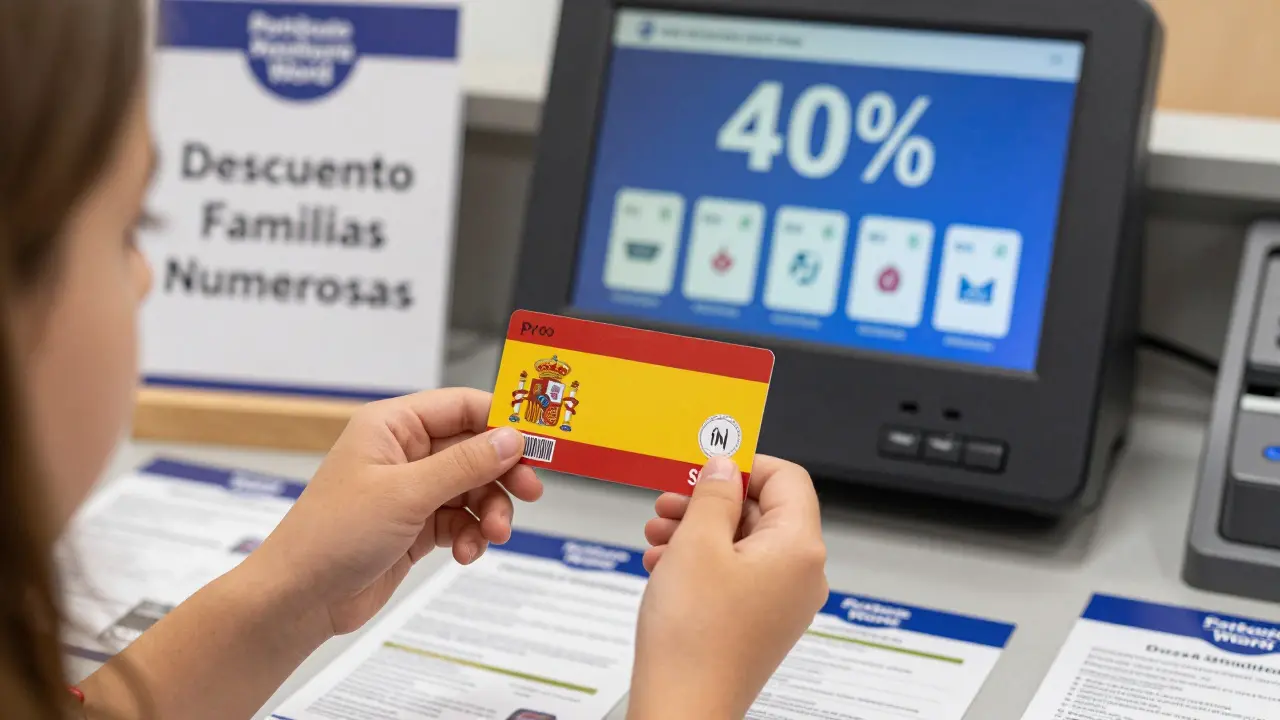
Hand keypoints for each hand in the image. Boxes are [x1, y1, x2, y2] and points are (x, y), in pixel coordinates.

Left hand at [247, 388, 541, 637]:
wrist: (300, 598)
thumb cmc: (333, 534)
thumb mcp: (407, 493)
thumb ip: (465, 464)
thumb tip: (513, 438)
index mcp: (393, 425)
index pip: (463, 406)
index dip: (503, 422)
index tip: (539, 444)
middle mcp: (404, 451)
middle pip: (475, 449)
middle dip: (502, 474)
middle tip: (529, 493)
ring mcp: (411, 489)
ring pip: (473, 488)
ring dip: (489, 511)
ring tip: (491, 535)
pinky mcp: (415, 524)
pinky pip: (460, 519)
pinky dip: (471, 535)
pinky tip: (466, 553)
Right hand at [628, 455, 827, 719]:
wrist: (684, 707)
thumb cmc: (694, 637)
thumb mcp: (697, 542)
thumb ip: (714, 494)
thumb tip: (726, 465)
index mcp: (799, 549)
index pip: (787, 478)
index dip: (744, 464)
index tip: (706, 465)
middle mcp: (801, 575)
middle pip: (762, 511)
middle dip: (710, 501)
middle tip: (669, 501)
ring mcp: (782, 602)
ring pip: (743, 543)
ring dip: (698, 530)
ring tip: (657, 535)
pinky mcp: (760, 621)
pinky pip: (736, 574)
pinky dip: (702, 561)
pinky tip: (664, 565)